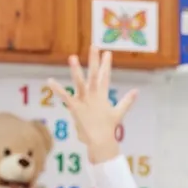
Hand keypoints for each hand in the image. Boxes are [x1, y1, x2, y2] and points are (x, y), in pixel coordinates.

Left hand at [48, 46, 137, 160]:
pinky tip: (50, 81)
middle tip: (94, 46)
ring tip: (72, 57)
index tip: (108, 52)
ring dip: (76, 70)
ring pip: (80, 82)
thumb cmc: (108, 128)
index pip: (105, 76)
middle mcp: (93, 95)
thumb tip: (137, 91)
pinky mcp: (74, 107)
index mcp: (103, 96)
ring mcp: (84, 100)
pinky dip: (57, 89)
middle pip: (94, 74)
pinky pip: (64, 97)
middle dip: (95, 60)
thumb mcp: (119, 113)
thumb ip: (127, 101)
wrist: (100, 140)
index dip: (107, 64)